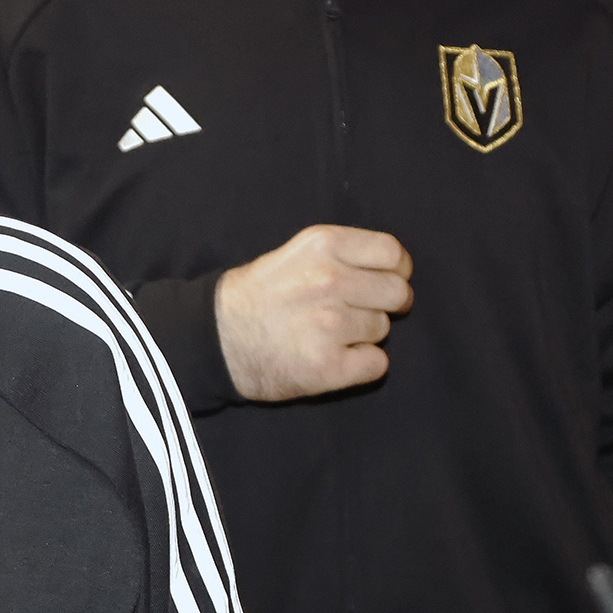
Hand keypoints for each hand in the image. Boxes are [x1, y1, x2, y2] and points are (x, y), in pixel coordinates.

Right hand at [214, 225, 414, 400]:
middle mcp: (328, 280)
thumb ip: (343, 254)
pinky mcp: (328, 366)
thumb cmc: (259, 295)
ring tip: (329, 334)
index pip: (392, 253)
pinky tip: (333, 358)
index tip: (383, 280)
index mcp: (322, 246)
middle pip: (397, 292)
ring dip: (364, 335)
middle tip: (358, 311)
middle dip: (385, 303)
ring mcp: (329, 325)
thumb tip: (397, 268)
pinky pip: (377, 364)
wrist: (215, 340)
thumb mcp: (296, 253)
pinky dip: (361, 365)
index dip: (396, 269)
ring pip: (383, 329)